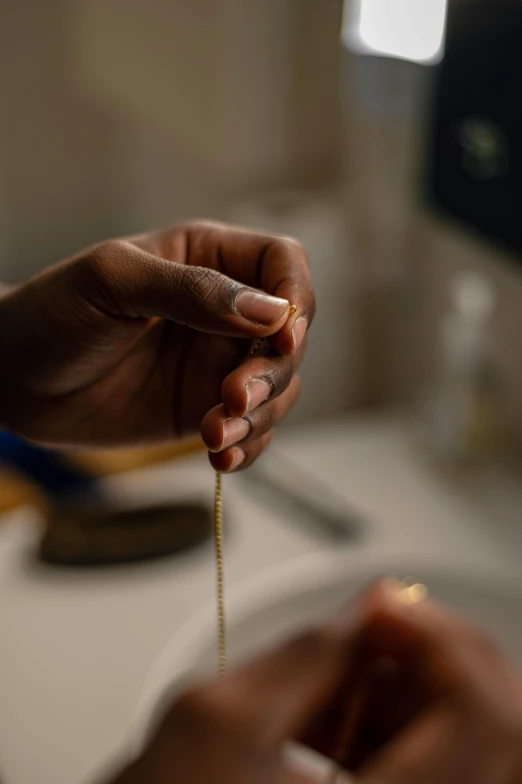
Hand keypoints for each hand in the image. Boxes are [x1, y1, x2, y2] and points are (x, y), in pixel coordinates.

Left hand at [0, 221, 313, 466]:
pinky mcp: (205, 409)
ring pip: (279, 389)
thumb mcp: (114, 283)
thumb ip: (192, 291)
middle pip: (291, 337)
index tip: (283, 338)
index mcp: (209, 260)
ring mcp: (217, 363)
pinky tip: (219, 459)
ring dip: (260, 417)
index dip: (296, 299)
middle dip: (272, 372)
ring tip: (213, 436)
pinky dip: (248, 447)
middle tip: (231, 397)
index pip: (284, 265)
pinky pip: (251, 430)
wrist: (14, 379)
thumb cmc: (54, 313)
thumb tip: (273, 313)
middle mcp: (224, 311)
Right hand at [107, 582, 521, 783]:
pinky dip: (386, 719)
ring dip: (404, 686)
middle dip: (431, 654)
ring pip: (461, 740)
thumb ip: (308, 648)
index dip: (442, 641)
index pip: (485, 720)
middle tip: (370, 625)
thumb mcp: (218, 717)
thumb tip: (374, 599)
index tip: (384, 606)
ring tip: (328, 676)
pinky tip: (328, 711)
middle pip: (491, 728)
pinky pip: (426, 759)